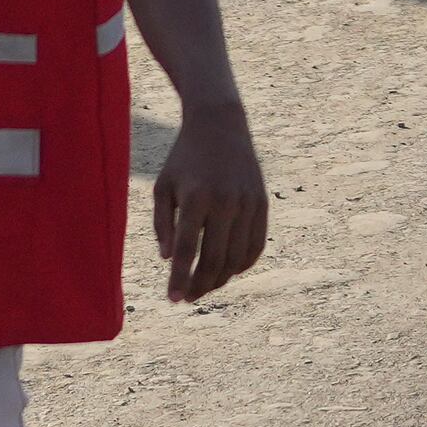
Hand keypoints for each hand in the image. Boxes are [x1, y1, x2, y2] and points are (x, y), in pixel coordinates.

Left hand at [152, 101, 269, 302]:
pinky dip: (243, 263)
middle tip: (188, 299)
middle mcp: (226, 203)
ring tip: (204, 287)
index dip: (180, 278)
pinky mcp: (263, 204)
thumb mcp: (163, 186)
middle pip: (215, 259)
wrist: (219, 126)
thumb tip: (170, 260)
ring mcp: (248, 204)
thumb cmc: (182, 159)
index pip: (188, 250)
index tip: (173, 299)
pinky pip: (256, 244)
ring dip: (222, 278)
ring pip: (238, 256)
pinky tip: (228, 272)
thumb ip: (163, 224)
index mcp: (196, 198)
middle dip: (201, 284)